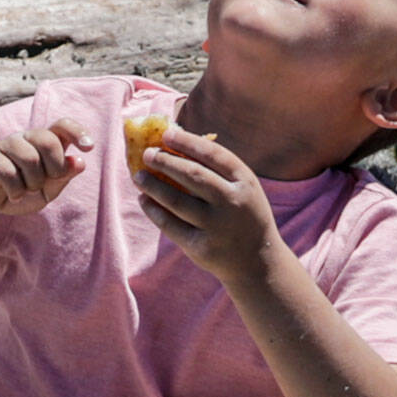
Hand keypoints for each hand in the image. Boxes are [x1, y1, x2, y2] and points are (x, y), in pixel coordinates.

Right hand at [0, 119, 91, 216]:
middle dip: (54, 168)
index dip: (78, 132)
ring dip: (33, 183)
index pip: (62, 125)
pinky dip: (16, 191)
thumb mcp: (46, 191)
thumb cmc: (16, 190)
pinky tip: (12, 195)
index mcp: (42, 142)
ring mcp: (5, 147)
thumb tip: (79, 162)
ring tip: (26, 190)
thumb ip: (62, 177)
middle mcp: (25, 139)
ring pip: (30, 158)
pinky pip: (9, 173)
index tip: (88, 147)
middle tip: (46, 182)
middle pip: (48, 140)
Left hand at [134, 126, 280, 282]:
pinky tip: (144, 200)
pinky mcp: (201, 247)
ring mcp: (217, 227)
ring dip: (153, 186)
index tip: (166, 134)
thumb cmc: (244, 216)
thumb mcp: (244, 190)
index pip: (214, 155)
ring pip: (177, 200)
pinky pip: (171, 225)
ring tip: (139, 176)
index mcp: (245, 182)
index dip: (188, 142)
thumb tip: (176, 146)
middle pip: (192, 175)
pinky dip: (154, 211)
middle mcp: (232, 202)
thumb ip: (218, 171)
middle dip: (166, 162)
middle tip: (147, 154)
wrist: (257, 262)